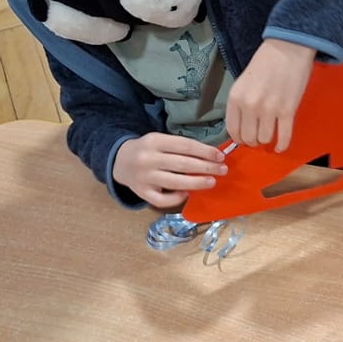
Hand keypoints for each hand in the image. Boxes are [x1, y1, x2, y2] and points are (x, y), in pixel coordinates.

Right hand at [113, 133, 227, 208]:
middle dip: (206, 167)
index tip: (220, 156)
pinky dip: (177, 198)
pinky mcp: (142, 193)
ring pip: (175, 182)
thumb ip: (180, 147)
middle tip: (222, 170)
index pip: (185, 145)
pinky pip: (162, 200)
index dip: (205, 151)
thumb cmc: (148, 150)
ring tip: (211, 182)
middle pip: (182, 164)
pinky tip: (187, 194)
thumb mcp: (160, 141)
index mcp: (154, 141)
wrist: (120, 161)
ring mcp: (144, 177)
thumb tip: (211, 157)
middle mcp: (148, 159)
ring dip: (197, 183)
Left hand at [226, 38, 314, 152]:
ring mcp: (269, 110)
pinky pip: (283, 137)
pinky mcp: (287, 111)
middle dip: (253, 140)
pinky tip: (281, 146)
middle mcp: (249, 106)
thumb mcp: (243, 82)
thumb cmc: (266, 62)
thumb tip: (243, 125)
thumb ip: (240, 103)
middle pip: (248, 138)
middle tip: (258, 136)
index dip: (239, 138)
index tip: (244, 137)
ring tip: (270, 133)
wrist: (288, 49)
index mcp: (235, 98)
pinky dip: (282, 145)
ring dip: (267, 139)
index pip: (232, 130)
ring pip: (265, 139)